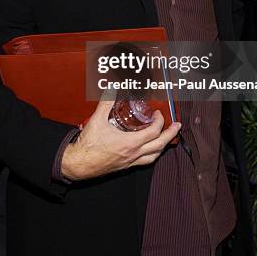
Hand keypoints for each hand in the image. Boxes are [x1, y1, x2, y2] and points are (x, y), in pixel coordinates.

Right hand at [61, 97, 180, 180]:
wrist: (79, 163)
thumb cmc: (88, 145)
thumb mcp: (97, 120)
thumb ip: (106, 102)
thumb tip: (112, 89)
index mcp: (130, 143)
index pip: (154, 132)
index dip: (160, 122)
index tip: (159, 114)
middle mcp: (133, 155)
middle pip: (159, 146)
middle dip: (171, 135)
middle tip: (177, 127)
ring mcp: (130, 162)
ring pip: (153, 157)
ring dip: (162, 147)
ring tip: (166, 139)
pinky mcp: (124, 166)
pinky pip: (143, 162)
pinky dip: (151, 154)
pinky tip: (148, 149)